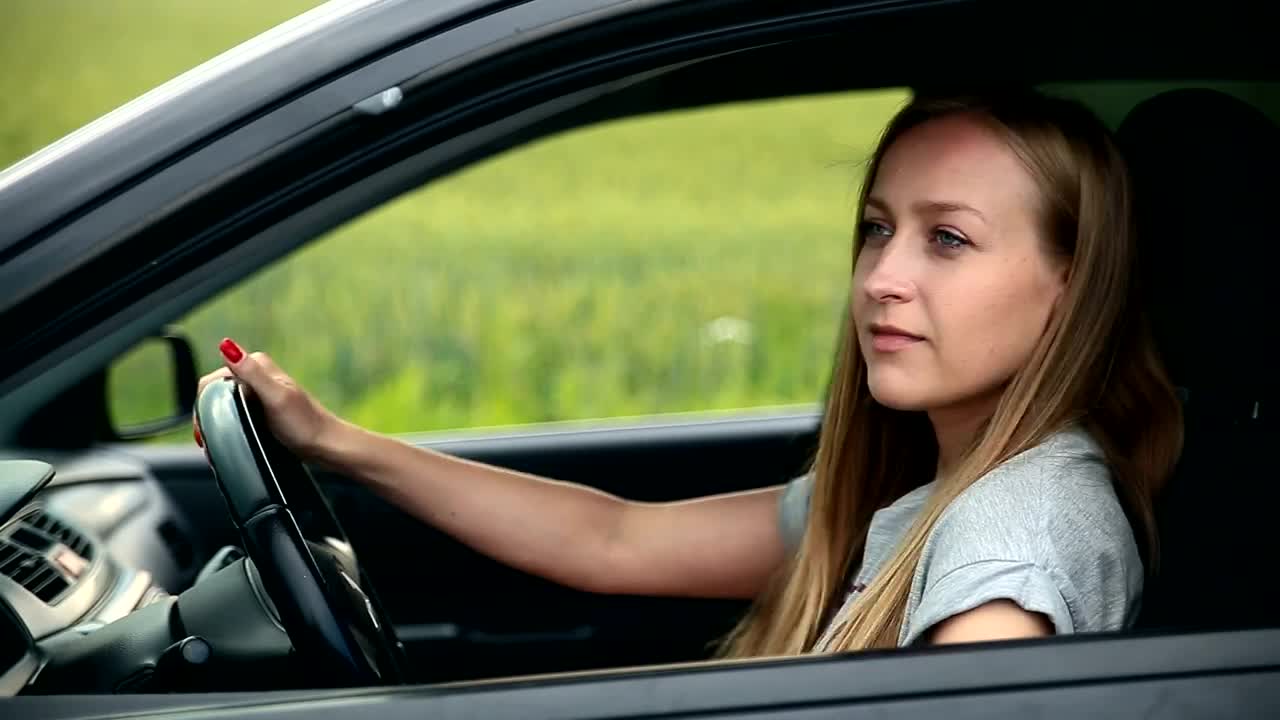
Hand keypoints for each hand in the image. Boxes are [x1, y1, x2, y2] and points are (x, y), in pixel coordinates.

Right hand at [193, 338, 342, 461]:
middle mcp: (256, 374)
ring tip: (217, 443)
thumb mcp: (275, 397)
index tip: (206, 429)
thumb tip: (226, 346)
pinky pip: (234, 413)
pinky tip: (229, 439)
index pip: (212, 379)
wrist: (325, 445)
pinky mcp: (261, 408)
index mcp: (258, 365)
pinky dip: (227, 425)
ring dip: (216, 422)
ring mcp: (258, 392)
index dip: (204, 404)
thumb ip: (251, 373)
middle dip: (208, 415)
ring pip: (222, 403)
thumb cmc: (304, 424)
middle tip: (209, 440)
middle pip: (215, 392)